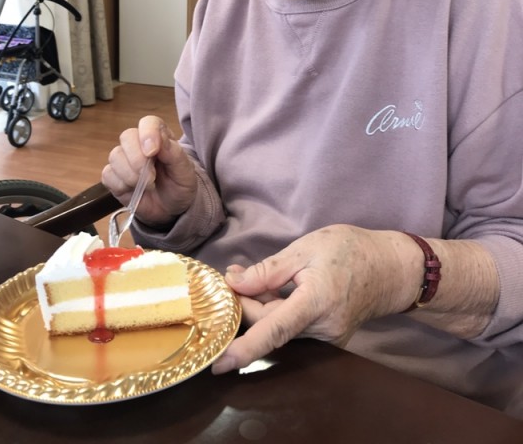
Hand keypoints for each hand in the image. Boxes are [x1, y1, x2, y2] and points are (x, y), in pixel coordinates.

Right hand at [101, 115, 197, 226]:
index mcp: (159, 136)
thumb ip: (174, 153)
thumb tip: (158, 141)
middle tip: (151, 177)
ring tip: (146, 186)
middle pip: (126, 137)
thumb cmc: (180, 185)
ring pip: (115, 156)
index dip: (148, 134)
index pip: (148, 123)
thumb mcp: (185, 171)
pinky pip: (107, 175)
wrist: (172, 209)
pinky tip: (133, 190)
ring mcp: (124, 160)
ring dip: (130, 175)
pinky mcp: (113, 177)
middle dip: (137, 159)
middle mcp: (139, 144)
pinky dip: (120, 185)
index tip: (153, 152)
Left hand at [212, 225, 418, 374]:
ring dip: (260, 307)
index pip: (274, 330)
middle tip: (232, 275)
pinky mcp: (329, 336)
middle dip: (245, 304)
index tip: (219, 362)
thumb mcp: (307, 248)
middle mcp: (323, 328)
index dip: (245, 348)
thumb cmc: (351, 250)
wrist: (392, 268)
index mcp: (316, 302)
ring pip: (280, 328)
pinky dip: (276, 312)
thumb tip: (234, 283)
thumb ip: (269, 270)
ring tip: (249, 278)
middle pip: (270, 326)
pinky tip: (269, 291)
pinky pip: (294, 328)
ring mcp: (328, 336)